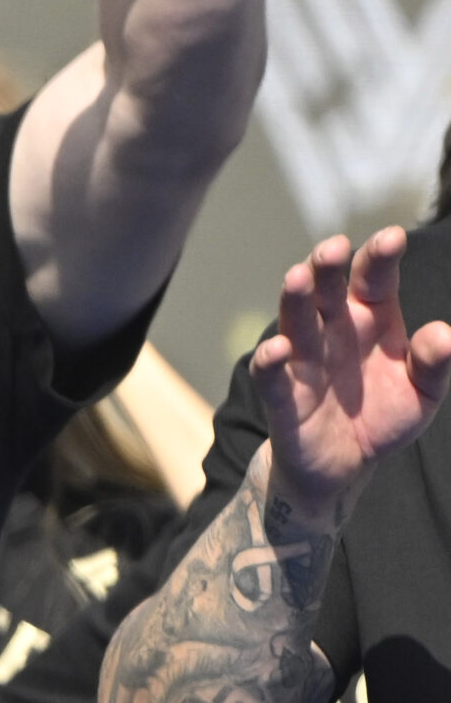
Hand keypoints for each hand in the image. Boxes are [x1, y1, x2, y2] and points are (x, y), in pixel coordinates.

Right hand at [251, 228, 450, 524]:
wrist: (344, 464)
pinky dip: (270, 361)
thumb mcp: (423, 393)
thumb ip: (434, 364)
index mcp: (369, 321)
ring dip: (295, 299)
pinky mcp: (283, 396)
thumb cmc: (382, 415)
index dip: (380, 258)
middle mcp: (332, 332)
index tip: (393, 237)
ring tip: (298, 277)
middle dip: (327, 267)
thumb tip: (443, 333)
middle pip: (326, 291)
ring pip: (295, 322)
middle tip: (333, 246)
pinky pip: (272, 375)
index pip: (373, 281)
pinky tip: (278, 349)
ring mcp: (304, 361)